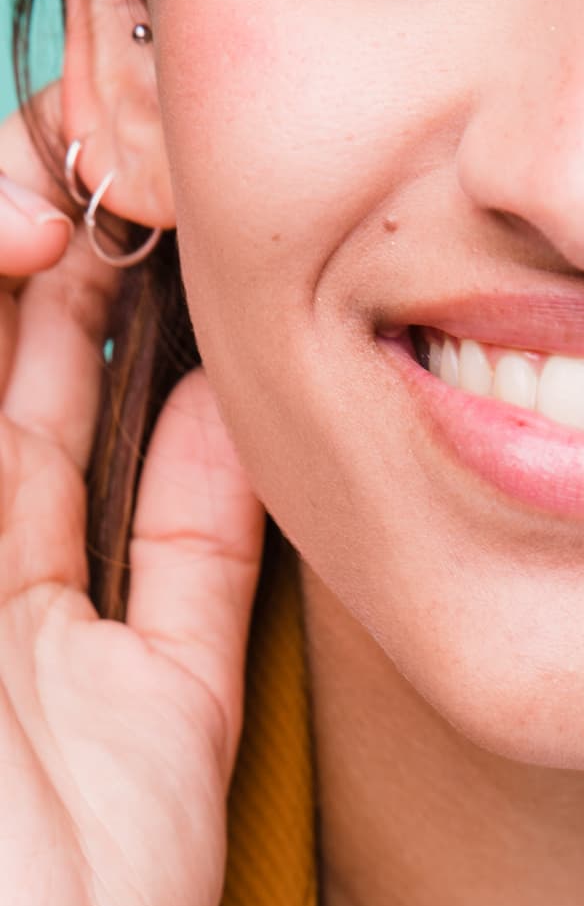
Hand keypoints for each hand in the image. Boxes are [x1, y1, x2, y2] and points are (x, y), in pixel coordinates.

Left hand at [0, 85, 264, 905]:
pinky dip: (224, 483)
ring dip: (138, 357)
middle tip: (123, 198)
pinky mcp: (156, 707)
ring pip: (98, 461)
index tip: (33, 219)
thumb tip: (6, 278)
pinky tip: (238, 400)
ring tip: (183, 256)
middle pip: (9, 394)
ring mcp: (57, 645)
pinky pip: (193, 569)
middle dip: (62, 285)